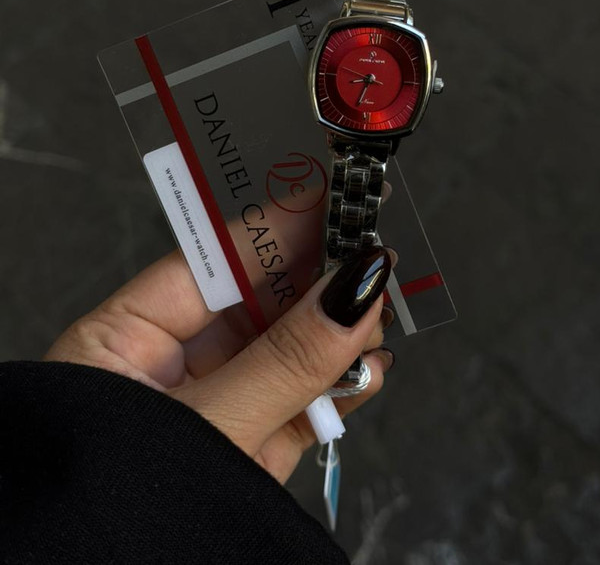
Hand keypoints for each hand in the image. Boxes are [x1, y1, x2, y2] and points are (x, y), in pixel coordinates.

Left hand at [45, 246, 394, 483]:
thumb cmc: (115, 506)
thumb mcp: (204, 425)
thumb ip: (283, 362)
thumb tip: (353, 291)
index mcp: (127, 340)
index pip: (212, 262)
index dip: (276, 226)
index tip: (333, 197)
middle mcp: (174, 366)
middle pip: (259, 301)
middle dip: (319, 278)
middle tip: (372, 253)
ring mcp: (219, 406)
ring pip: (289, 349)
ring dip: (340, 332)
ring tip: (380, 313)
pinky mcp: (253, 449)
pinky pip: (304, 402)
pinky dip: (342, 386)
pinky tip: (370, 369)